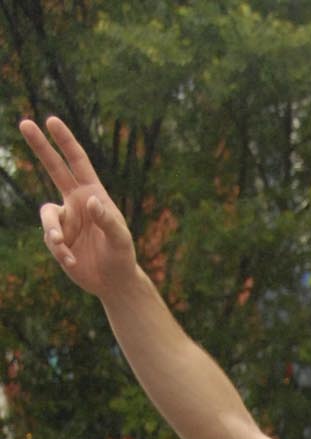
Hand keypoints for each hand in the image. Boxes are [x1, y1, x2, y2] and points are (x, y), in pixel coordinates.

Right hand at [19, 115, 139, 298]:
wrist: (113, 282)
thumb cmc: (121, 256)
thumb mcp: (120, 239)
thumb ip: (107, 220)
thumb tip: (90, 200)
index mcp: (92, 193)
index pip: (77, 162)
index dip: (65, 141)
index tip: (52, 121)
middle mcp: (75, 201)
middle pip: (54, 168)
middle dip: (40, 146)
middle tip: (25, 122)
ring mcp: (64, 220)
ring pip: (47, 216)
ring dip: (53, 231)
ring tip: (62, 247)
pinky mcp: (57, 240)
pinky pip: (51, 240)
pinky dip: (61, 252)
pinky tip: (74, 263)